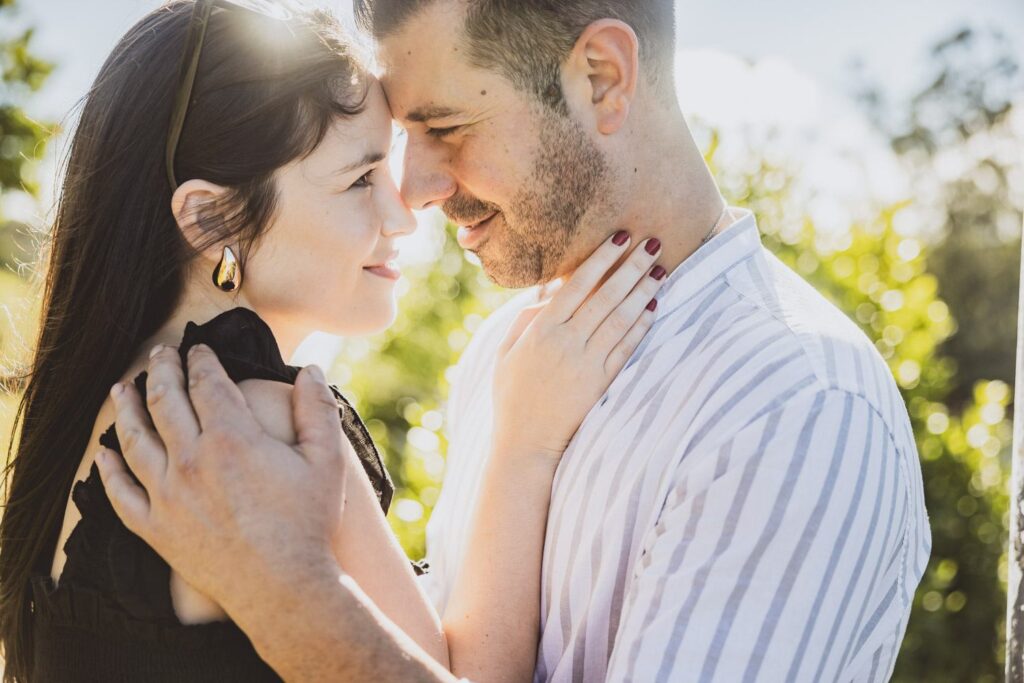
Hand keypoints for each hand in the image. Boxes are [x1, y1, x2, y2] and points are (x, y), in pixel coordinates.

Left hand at [95, 345, 349, 616]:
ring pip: (134, 440)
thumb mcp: (327, 461)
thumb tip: (311, 370)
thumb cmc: (309, 523)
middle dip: (161, 371)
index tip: (198, 349)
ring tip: (120, 389)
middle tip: (160, 355)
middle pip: (165, 401)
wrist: (284, 589)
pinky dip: (107, 470)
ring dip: (126, 408)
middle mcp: (191, 460)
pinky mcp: (156, 529)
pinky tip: (102, 454)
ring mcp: (168, 495)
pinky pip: (120, 493)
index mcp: (232, 437)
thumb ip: (317, 410)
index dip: (200, 360)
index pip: (206, 383)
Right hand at [491, 231, 664, 460]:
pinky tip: (654, 308)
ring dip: (643, 293)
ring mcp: (586, 364)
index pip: (576, 285)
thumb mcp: (505, 354)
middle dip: (630, 268)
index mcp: (540, 331)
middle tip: (652, 244)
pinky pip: (625, 349)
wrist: (526, 444)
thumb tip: (550, 293)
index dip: (601, 259)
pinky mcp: (601, 384)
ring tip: (661, 270)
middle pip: (605, 297)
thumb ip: (525, 320)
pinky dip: (640, 327)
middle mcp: (566, 343)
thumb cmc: (511, 396)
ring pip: (620, 320)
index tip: (619, 237)